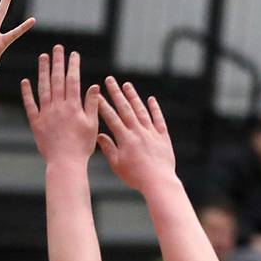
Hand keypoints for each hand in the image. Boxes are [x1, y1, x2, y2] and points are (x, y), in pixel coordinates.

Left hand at [21, 47, 98, 162]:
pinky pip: (30, 105)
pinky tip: (25, 81)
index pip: (73, 80)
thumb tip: (94, 86)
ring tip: (43, 57)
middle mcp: (59, 107)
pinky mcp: (36, 123)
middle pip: (57, 80)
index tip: (73, 54)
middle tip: (57, 48)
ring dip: (43, 71)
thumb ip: (91, 104)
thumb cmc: (82, 146)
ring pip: (43, 88)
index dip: (73, 66)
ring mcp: (46, 114)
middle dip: (58, 62)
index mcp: (74, 106)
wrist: (65, 163)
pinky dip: (27, 93)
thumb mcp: (92, 125)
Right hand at [97, 76, 175, 191]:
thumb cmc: (135, 176)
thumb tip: (100, 136)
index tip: (97, 94)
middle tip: (110, 80)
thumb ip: (108, 148)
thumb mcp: (117, 165)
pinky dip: (154, 108)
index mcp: (125, 138)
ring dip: (133, 96)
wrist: (158, 181)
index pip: (111, 118)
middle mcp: (138, 131)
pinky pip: (158, 119)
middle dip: (116, 93)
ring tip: (126, 85)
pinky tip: (150, 99)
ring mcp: (151, 132)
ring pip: (141, 110)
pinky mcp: (162, 136)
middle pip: (125, 108)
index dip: (103, 105)